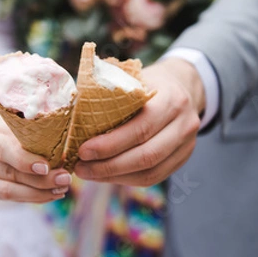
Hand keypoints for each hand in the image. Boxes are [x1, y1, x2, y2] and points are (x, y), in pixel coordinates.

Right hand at [0, 121, 71, 202]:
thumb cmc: (10, 124)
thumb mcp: (17, 122)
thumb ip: (32, 134)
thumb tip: (62, 152)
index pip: (3, 150)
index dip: (25, 160)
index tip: (47, 166)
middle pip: (9, 174)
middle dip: (40, 180)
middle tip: (65, 179)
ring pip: (10, 191)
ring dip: (40, 192)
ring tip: (62, 188)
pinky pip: (12, 198)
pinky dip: (35, 197)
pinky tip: (52, 194)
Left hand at [74, 58, 204, 185]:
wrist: (183, 85)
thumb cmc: (148, 81)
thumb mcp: (133, 77)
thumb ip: (110, 92)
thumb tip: (70, 109)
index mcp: (172, 99)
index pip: (141, 128)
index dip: (110, 144)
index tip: (82, 150)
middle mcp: (185, 124)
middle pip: (146, 155)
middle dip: (109, 166)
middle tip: (80, 167)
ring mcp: (187, 144)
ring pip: (151, 172)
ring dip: (115, 177)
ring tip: (88, 173)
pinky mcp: (182, 159)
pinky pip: (154, 177)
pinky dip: (127, 179)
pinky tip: (106, 175)